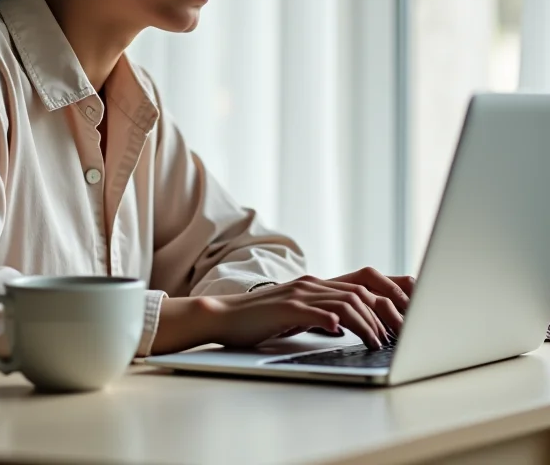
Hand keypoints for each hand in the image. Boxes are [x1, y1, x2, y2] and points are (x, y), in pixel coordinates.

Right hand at [204, 267, 415, 350]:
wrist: (224, 316)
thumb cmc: (259, 320)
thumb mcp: (295, 313)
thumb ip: (318, 313)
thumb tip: (343, 325)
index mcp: (315, 284)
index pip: (361, 287)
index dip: (386, 302)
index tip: (403, 322)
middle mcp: (310, 284)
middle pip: (359, 293)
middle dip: (384, 315)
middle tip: (399, 337)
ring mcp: (298, 294)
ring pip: (343, 303)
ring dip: (365, 325)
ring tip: (376, 343)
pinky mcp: (284, 309)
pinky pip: (314, 311)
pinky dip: (331, 320)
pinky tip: (340, 331)